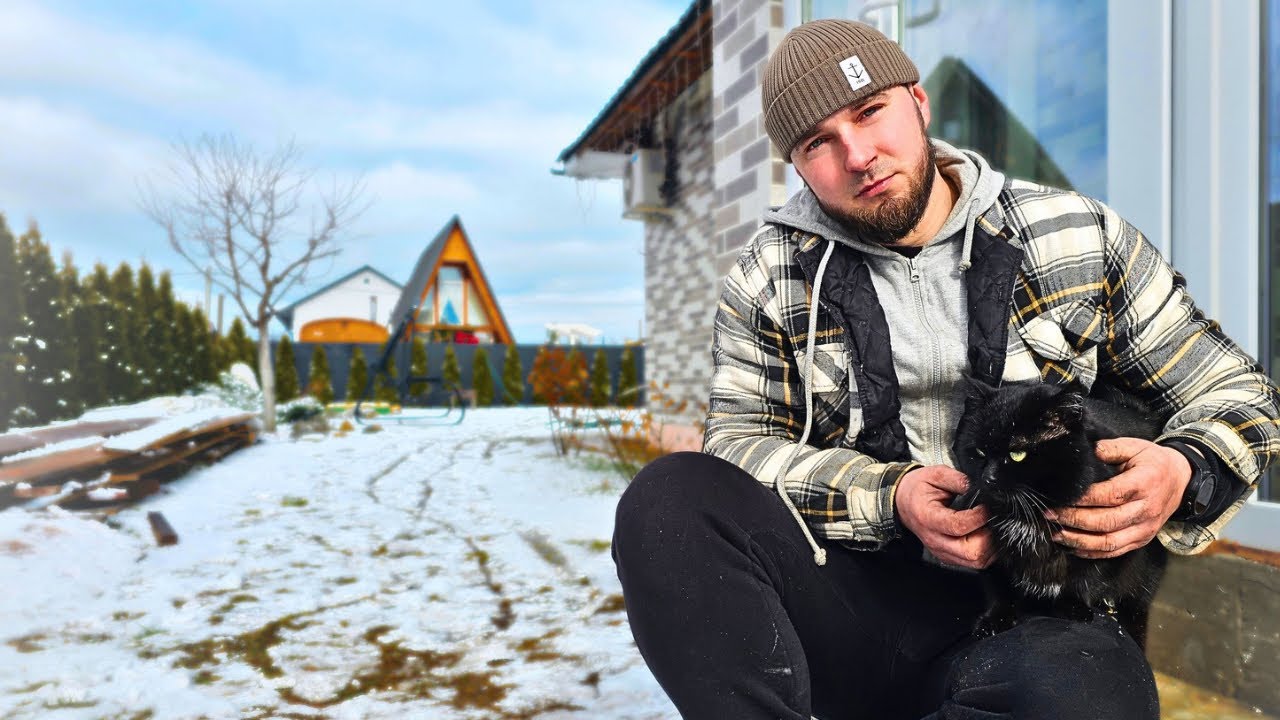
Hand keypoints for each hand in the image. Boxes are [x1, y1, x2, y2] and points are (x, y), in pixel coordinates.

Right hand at [895, 465, 994, 568]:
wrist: (902, 502)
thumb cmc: (917, 489)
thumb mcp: (935, 474)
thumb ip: (958, 479)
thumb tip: (980, 488)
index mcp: (928, 517)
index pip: (959, 526)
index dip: (979, 517)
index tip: (986, 506)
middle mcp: (934, 539)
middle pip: (971, 552)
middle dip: (988, 537)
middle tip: (991, 521)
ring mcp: (941, 551)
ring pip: (975, 561)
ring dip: (989, 547)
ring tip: (988, 528)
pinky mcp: (947, 556)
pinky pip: (973, 563)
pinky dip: (984, 552)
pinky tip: (982, 536)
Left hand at [1046, 438, 1190, 558]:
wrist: (1181, 480)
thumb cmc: (1153, 462)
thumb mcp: (1135, 446)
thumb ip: (1110, 448)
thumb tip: (1086, 452)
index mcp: (1144, 484)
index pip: (1110, 495)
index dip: (1083, 498)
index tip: (1060, 497)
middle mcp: (1146, 509)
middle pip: (1107, 521)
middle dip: (1073, 520)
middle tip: (1050, 514)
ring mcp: (1145, 528)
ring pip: (1109, 541)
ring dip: (1079, 540)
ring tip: (1056, 533)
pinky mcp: (1142, 539)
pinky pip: (1115, 551)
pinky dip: (1092, 552)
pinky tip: (1073, 546)